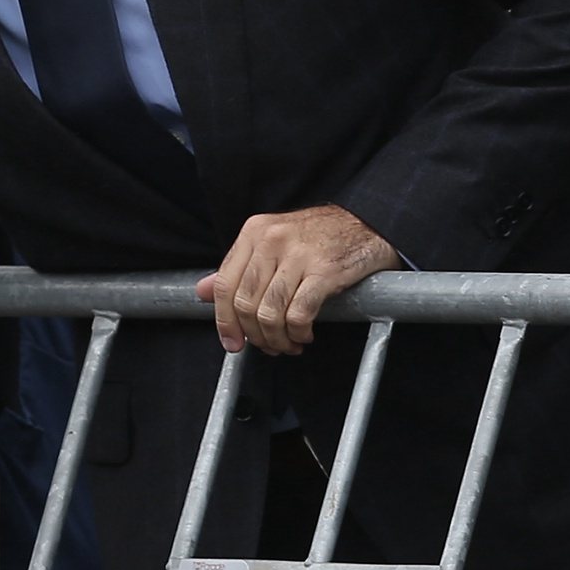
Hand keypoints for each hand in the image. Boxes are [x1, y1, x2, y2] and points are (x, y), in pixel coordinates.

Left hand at [194, 205, 399, 355]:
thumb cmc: (318, 237)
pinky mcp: (324, 271)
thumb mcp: (272, 242)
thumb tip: (203, 291)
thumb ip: (239, 268)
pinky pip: (298, 314)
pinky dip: (298, 333)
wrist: (367, 223)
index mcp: (254, 233)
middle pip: (246, 303)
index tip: (232, 343)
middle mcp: (271, 240)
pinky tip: (304, 334)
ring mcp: (297, 255)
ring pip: (269, 313)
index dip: (224, 321)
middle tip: (268, 346)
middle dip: (254, 335)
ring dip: (277, 339)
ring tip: (288, 344)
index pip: (225, 285)